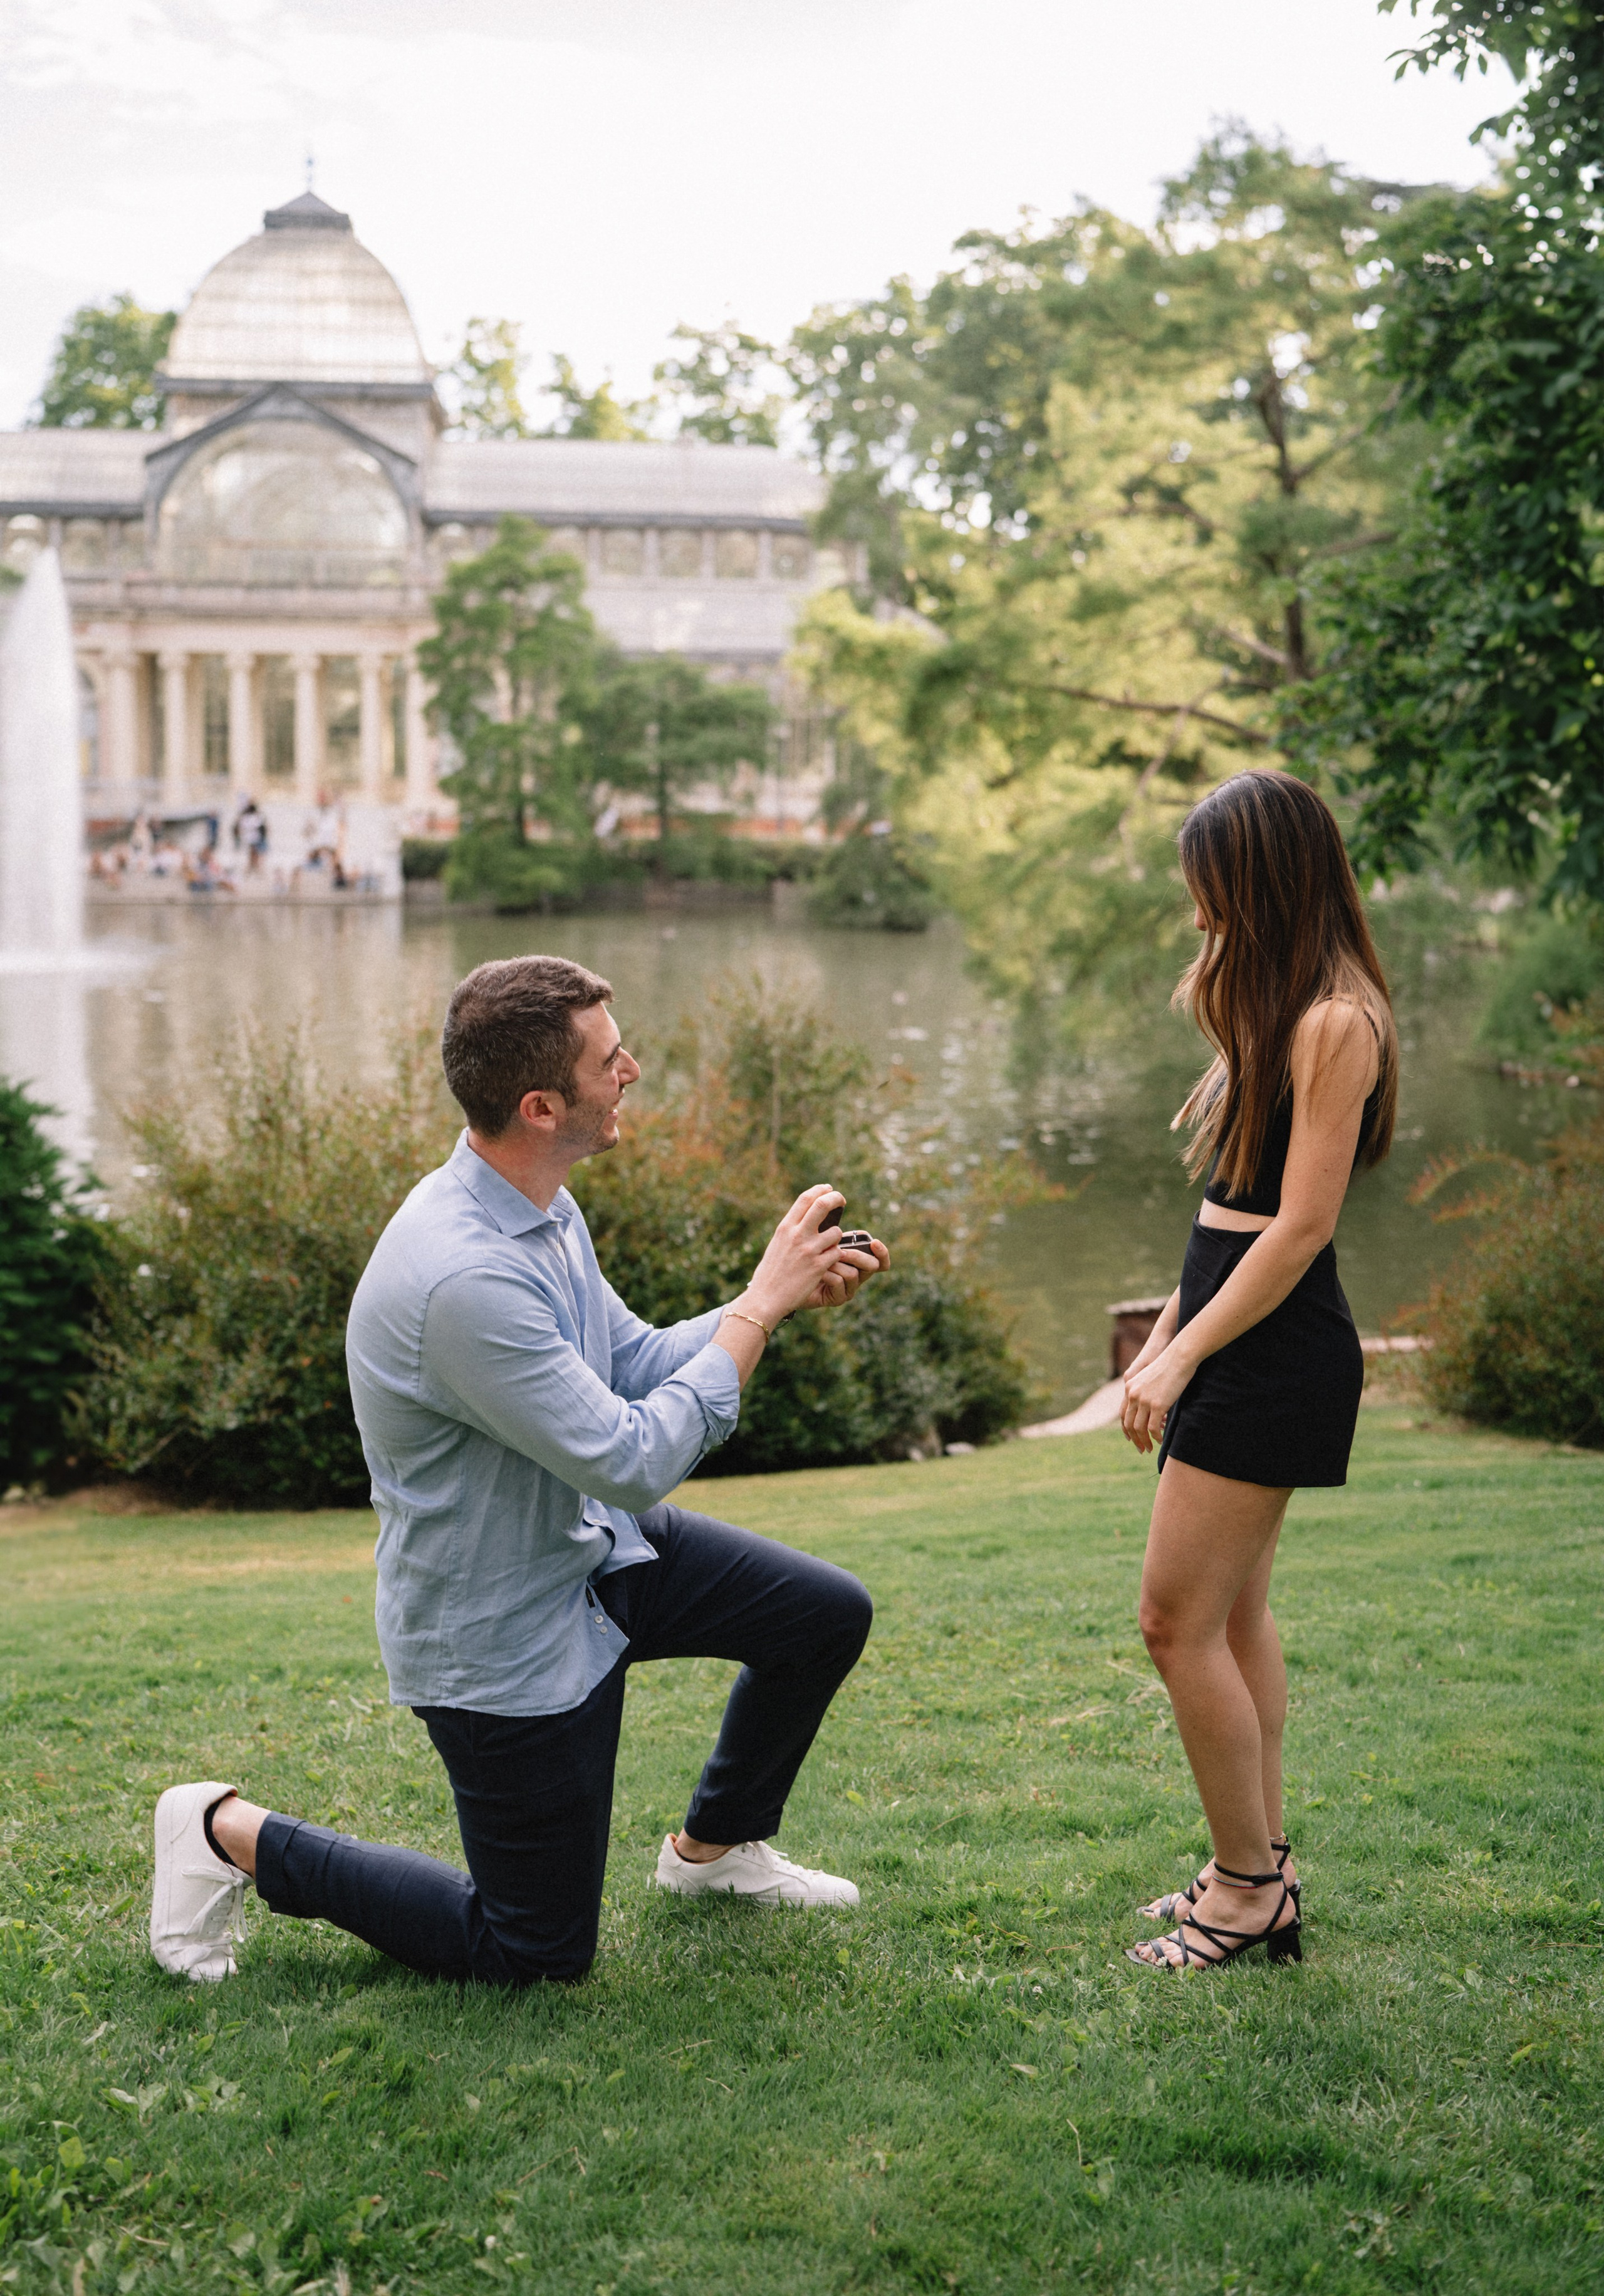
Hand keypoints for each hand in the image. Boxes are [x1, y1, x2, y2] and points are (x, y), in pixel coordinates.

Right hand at [743, 1187, 878, 1327]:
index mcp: (785, 1228)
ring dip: (836, 1237)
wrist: (766, 1298)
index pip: (805, 1199)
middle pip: (823, 1205)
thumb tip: (807, 1219)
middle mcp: (797, 1235)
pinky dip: (836, 1256)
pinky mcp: (819, 1266)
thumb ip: (792, 1231)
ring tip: (829, 1246)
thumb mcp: (777, 1245)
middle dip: (836, 1198)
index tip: (828, 1189)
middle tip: (842, 1200)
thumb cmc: (770, 1273)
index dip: (820, 1190)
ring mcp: (809, 1250)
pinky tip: (828, 1263)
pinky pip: (837, 1253)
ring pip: (836, 1232)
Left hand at [796, 1233, 888, 1312]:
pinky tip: (816, 1272)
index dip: (882, 1252)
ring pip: (853, 1273)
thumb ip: (833, 1232)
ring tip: (820, 1259)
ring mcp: (849, 1288)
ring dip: (836, 1264)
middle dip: (857, 1256)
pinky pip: (839, 1282)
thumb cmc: (804, 1258)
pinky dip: (827, 1273)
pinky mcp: (838, 1298)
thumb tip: (838, 1214)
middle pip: (873, 1266)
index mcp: (858, 1261)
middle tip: (841, 1251)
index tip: (874, 1242)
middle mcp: (858, 1275)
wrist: (788, 1282)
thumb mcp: (820, 1242)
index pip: (880, 1259)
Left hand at [1121, 1342, 1193, 1454]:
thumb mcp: (1150, 1378)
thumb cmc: (1169, 1366)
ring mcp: (1144, 1400)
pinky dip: (1155, 1436)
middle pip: (1128, 1424)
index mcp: (1129, 1387)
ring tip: (1150, 1448)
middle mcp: (1132, 1394)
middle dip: (1135, 1439)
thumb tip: (1149, 1405)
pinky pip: (1152, 1427)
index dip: (1126, 1429)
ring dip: (1144, 1441)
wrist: (1179, 1357)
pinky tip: (1160, 1440)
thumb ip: (1145, 1390)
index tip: (1132, 1439)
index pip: (1123, 1414)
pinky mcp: (1157, 1404)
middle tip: (1142, 1449)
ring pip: (1139, 1428)